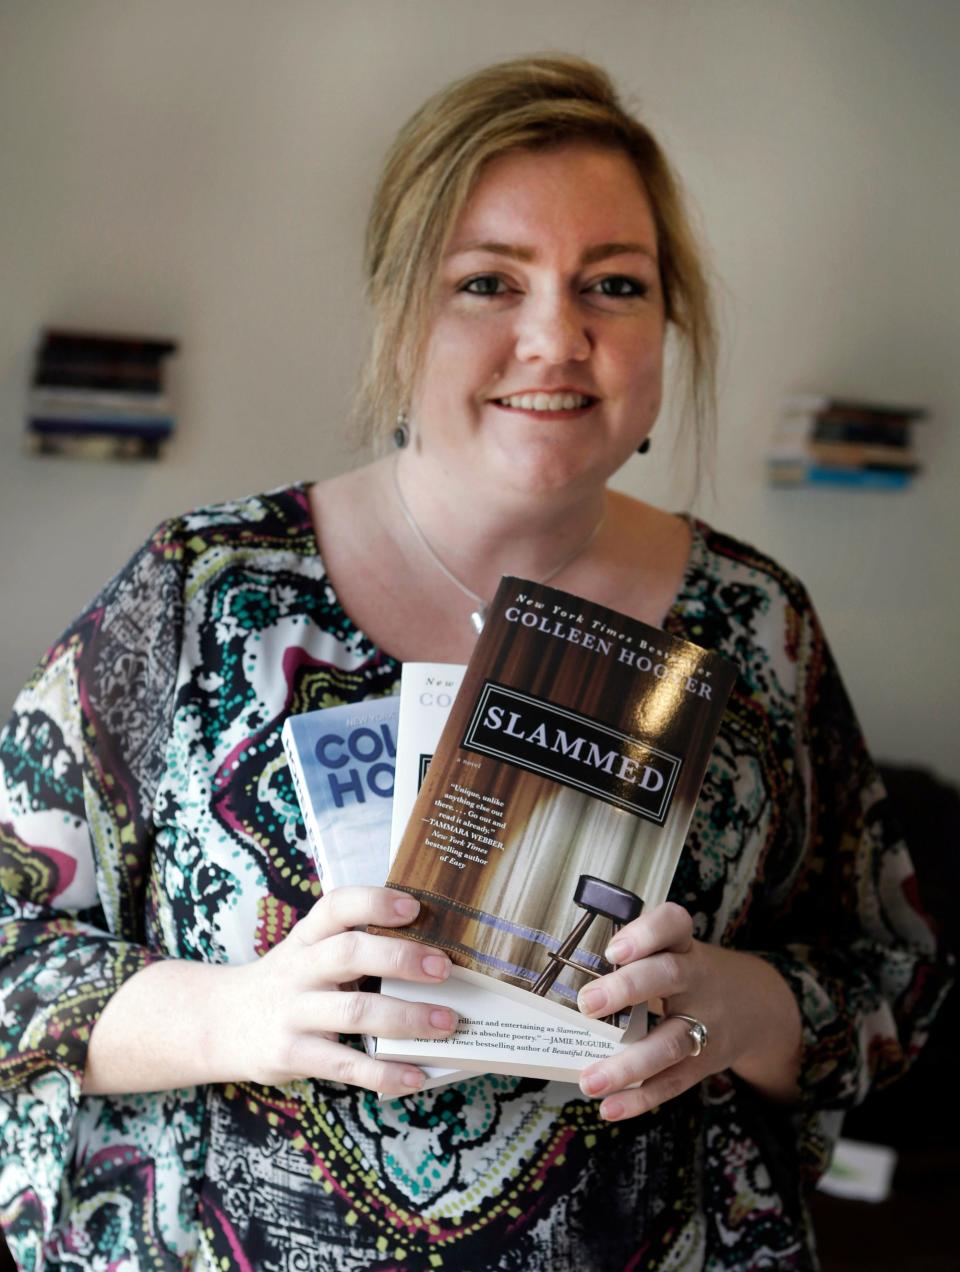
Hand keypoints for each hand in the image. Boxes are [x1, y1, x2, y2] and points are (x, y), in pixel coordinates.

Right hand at [231, 886, 458, 1095]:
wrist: (221, 1024)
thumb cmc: (290, 983)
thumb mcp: (308, 953)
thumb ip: (353, 946)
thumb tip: (431, 951)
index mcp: (307, 937)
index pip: (336, 906)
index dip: (374, 902)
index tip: (414, 906)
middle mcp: (298, 969)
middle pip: (349, 953)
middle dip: (401, 959)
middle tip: (444, 968)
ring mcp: (293, 1012)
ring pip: (353, 1011)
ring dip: (406, 1017)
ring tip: (445, 1022)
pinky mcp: (292, 1054)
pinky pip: (344, 1064)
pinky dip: (383, 1072)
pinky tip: (415, 1075)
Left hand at [576, 902, 801, 1120]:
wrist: (759, 1008)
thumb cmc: (690, 975)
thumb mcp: (675, 953)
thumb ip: (632, 963)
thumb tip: (562, 986)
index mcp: (684, 946)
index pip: (673, 924)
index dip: (646, 934)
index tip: (613, 949)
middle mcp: (698, 979)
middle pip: (668, 976)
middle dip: (626, 989)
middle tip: (586, 1004)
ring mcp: (706, 1022)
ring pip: (670, 1041)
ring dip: (627, 1064)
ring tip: (589, 1081)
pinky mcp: (706, 1060)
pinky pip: (674, 1081)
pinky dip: (641, 1097)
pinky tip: (610, 1107)